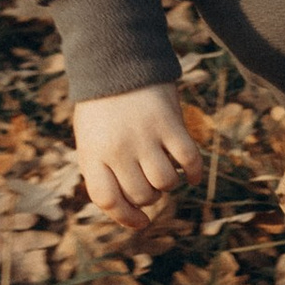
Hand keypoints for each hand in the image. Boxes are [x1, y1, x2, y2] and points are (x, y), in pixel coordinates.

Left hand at [73, 82, 194, 218]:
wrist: (117, 63)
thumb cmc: (103, 109)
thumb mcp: (92, 141)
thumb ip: (104, 173)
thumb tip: (130, 210)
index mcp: (93, 155)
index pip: (108, 201)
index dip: (126, 218)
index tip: (141, 222)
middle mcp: (118, 149)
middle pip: (141, 195)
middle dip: (149, 197)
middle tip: (150, 184)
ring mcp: (145, 137)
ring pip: (166, 182)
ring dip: (168, 184)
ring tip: (165, 172)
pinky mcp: (170, 124)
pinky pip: (189, 160)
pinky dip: (193, 173)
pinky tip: (191, 174)